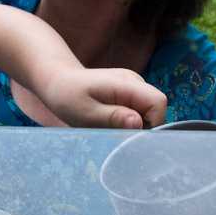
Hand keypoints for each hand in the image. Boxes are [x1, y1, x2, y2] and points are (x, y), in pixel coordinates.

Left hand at [43, 67, 166, 128]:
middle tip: (112, 131)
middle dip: (140, 126)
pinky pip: (137, 111)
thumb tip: (138, 123)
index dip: (152, 123)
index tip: (129, 134)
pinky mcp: (128, 93)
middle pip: (155, 109)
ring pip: (147, 113)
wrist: (57, 80)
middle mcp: (134, 81)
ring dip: (131, 125)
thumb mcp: (85, 112)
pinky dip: (125, 121)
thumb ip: (113, 117)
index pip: (158, 102)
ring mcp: (132, 86)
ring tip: (105, 124)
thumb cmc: (67, 95)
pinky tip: (106, 120)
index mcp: (126, 83)